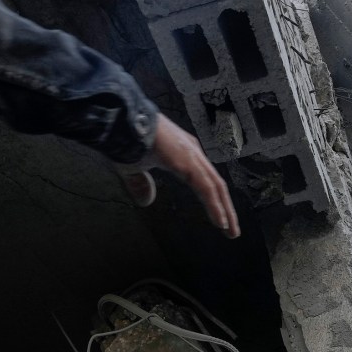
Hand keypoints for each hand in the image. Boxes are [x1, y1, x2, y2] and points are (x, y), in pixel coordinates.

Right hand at [124, 116, 239, 236]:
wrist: (120, 120)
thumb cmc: (125, 139)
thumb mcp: (134, 168)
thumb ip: (141, 184)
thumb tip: (146, 201)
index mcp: (182, 152)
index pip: (205, 179)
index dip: (213, 199)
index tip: (219, 218)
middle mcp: (192, 152)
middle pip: (215, 184)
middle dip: (225, 207)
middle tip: (232, 230)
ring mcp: (191, 156)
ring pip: (215, 187)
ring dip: (225, 211)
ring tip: (230, 231)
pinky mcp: (187, 162)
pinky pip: (206, 188)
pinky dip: (215, 206)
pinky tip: (220, 223)